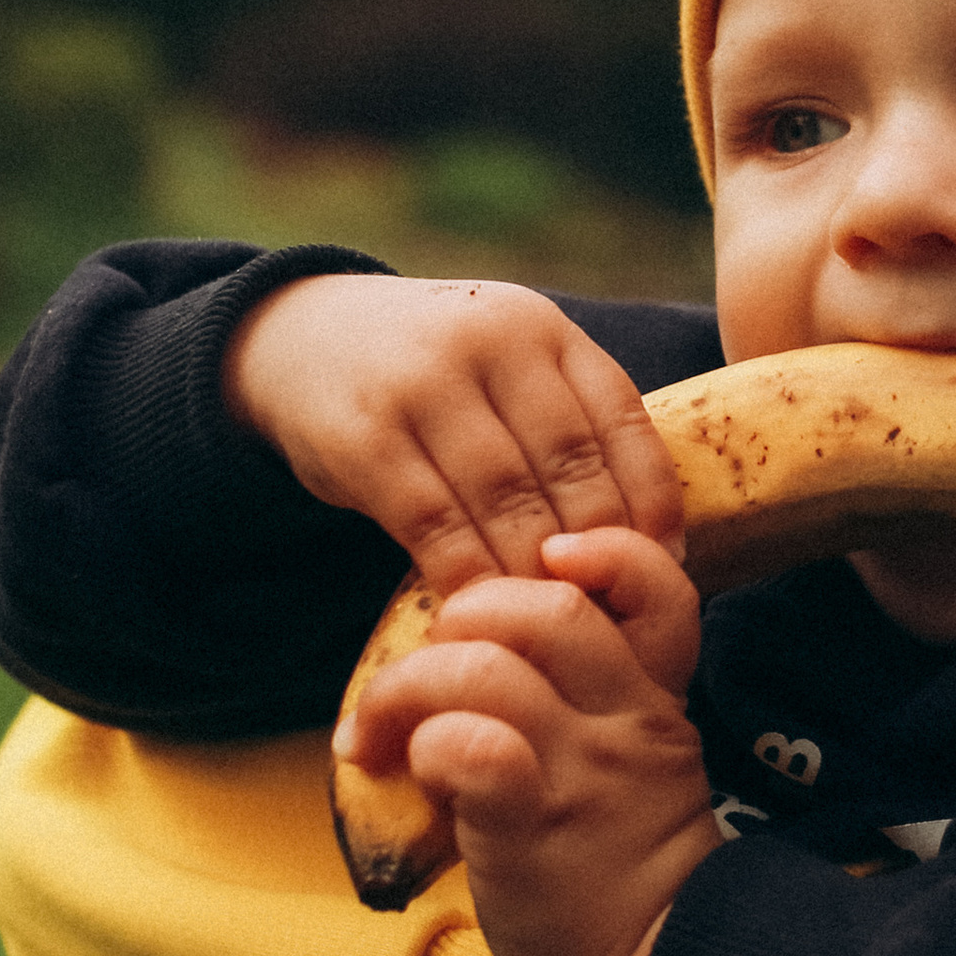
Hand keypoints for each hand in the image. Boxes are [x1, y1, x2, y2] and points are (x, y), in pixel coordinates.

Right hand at [222, 272, 684, 589]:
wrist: (295, 338)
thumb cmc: (429, 381)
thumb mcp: (505, 372)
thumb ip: (568, 429)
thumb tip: (655, 545)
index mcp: (543, 328)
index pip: (624, 425)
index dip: (650, 507)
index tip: (660, 570)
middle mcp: (491, 341)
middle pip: (571, 468)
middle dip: (595, 552)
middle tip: (608, 616)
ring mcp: (424, 382)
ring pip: (507, 500)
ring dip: (533, 575)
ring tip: (550, 627)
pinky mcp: (365, 435)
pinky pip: (434, 524)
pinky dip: (465, 578)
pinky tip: (480, 615)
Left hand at [337, 529, 719, 955]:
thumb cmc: (627, 868)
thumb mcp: (643, 764)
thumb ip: (590, 700)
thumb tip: (486, 647)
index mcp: (651, 699)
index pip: (656, 585)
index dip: (604, 551)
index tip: (551, 559)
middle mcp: (622, 722)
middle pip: (547, 608)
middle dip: (467, 611)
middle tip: (433, 659)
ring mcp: (578, 773)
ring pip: (487, 670)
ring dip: (410, 684)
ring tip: (384, 730)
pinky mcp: (528, 827)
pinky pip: (472, 750)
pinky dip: (424, 744)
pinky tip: (407, 770)